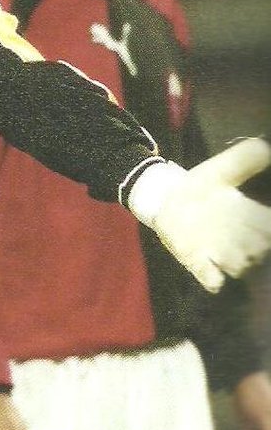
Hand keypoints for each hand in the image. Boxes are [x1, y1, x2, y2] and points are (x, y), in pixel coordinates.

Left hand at [129, 138, 270, 292]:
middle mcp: (241, 239)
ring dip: (235, 260)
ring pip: (241, 268)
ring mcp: (220, 255)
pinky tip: (211, 271)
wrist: (168, 199)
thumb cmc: (202, 185)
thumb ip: (244, 160)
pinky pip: (214, 282)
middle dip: (251, 243)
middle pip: (259, 251)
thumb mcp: (221, 169)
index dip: (264, 226)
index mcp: (252, 217)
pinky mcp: (199, 264)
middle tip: (231, 225)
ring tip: (219, 245)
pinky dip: (214, 280)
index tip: (243, 210)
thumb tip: (265, 147)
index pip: (269, 228)